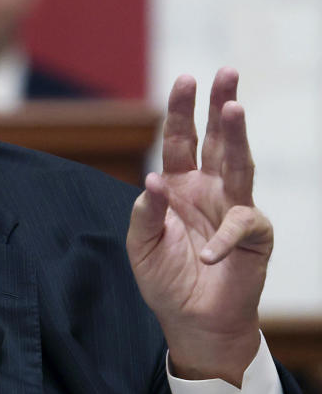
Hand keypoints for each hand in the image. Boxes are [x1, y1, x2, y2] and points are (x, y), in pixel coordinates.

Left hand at [127, 68, 272, 386]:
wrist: (191, 321)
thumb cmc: (165, 279)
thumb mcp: (141, 244)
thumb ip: (145, 212)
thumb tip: (152, 180)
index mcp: (179, 185)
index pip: (180, 140)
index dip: (182, 111)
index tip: (186, 78)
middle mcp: (208, 189)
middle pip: (215, 141)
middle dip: (220, 106)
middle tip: (226, 72)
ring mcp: (233, 209)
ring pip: (239, 165)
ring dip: (235, 138)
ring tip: (234, 108)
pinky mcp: (252, 237)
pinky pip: (241, 227)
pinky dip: (223, 237)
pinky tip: (206, 252)